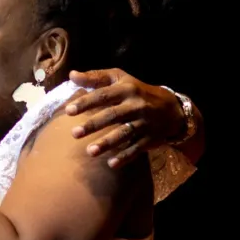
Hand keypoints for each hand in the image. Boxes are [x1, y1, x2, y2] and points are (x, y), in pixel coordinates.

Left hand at [64, 68, 186, 167]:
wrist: (171, 109)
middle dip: (93, 125)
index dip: (86, 102)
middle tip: (74, 133)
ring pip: (124, 133)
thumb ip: (95, 78)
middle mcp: (135, 106)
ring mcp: (144, 123)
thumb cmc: (136, 91)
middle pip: (112, 115)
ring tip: (90, 152)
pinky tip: (111, 164)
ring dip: (107, 143)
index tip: (68, 111)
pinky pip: (137, 148)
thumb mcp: (119, 79)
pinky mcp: (150, 138)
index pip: (103, 95)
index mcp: (126, 89)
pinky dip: (125, 157)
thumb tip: (72, 75)